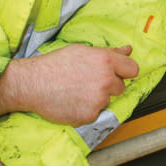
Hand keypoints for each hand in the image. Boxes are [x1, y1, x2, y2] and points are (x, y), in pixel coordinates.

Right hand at [0, 43, 137, 125]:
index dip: (124, 71)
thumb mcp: (82, 51)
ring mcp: (99, 99)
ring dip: (97, 98)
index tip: (117, 73)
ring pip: (107, 100)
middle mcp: (106, 80)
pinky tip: (72, 101)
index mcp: (106, 61)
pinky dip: (86, 109)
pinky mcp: (90, 115)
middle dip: (108, 85)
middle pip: (120, 87)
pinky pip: (95, 113)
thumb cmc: (54, 65)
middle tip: (88, 82)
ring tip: (76, 91)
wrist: (32, 84)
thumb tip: (128, 50)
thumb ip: (109, 52)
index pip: (133, 69)